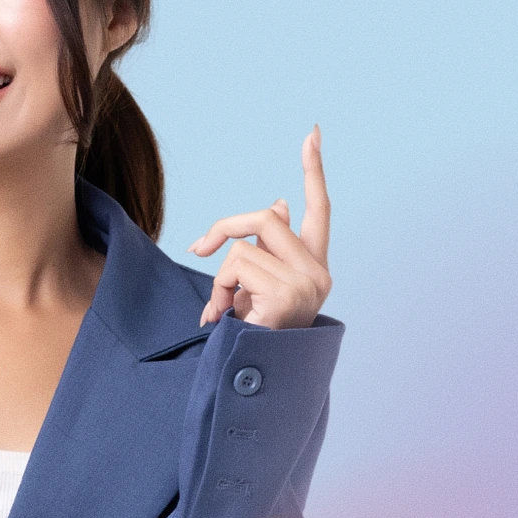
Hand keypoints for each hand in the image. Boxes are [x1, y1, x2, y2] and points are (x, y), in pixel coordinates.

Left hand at [188, 125, 331, 328]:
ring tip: (223, 310)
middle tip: (197, 251)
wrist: (254, 384)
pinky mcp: (288, 293)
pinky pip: (237, 265)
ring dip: (221, 276)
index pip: (319, 209)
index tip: (312, 133)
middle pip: (267, 217)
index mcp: (313, 266)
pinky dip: (220, 290)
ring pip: (245, 244)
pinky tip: (227, 318)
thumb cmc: (250, 337)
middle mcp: (318, 272)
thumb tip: (278, 203)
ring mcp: (307, 282)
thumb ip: (267, 249)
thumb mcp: (256, 289)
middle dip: (224, 229)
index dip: (314, 170)